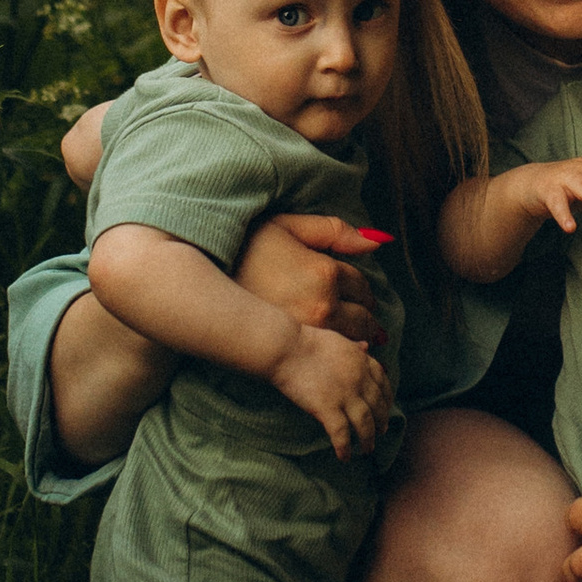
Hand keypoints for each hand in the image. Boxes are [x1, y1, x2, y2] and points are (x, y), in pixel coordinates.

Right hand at [235, 211, 388, 350]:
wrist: (203, 278)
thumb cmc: (244, 246)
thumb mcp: (288, 226)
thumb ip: (335, 231)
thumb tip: (378, 240)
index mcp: (323, 271)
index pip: (361, 284)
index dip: (362, 288)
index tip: (358, 292)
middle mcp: (322, 304)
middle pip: (363, 316)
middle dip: (365, 313)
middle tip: (363, 314)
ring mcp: (309, 331)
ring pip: (353, 339)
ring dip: (360, 335)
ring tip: (359, 334)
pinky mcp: (293, 350)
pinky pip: (334, 355)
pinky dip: (344, 352)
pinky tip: (340, 350)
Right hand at [269, 320, 395, 461]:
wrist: (288, 348)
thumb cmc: (306, 341)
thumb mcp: (338, 339)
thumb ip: (354, 347)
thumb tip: (366, 346)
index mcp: (362, 361)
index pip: (382, 383)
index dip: (387, 398)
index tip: (387, 407)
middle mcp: (359, 380)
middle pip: (377, 406)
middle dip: (381, 421)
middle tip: (381, 432)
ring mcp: (345, 396)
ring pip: (365, 424)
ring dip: (368, 439)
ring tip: (367, 449)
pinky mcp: (328, 409)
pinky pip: (342, 434)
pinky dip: (345, 448)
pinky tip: (345, 457)